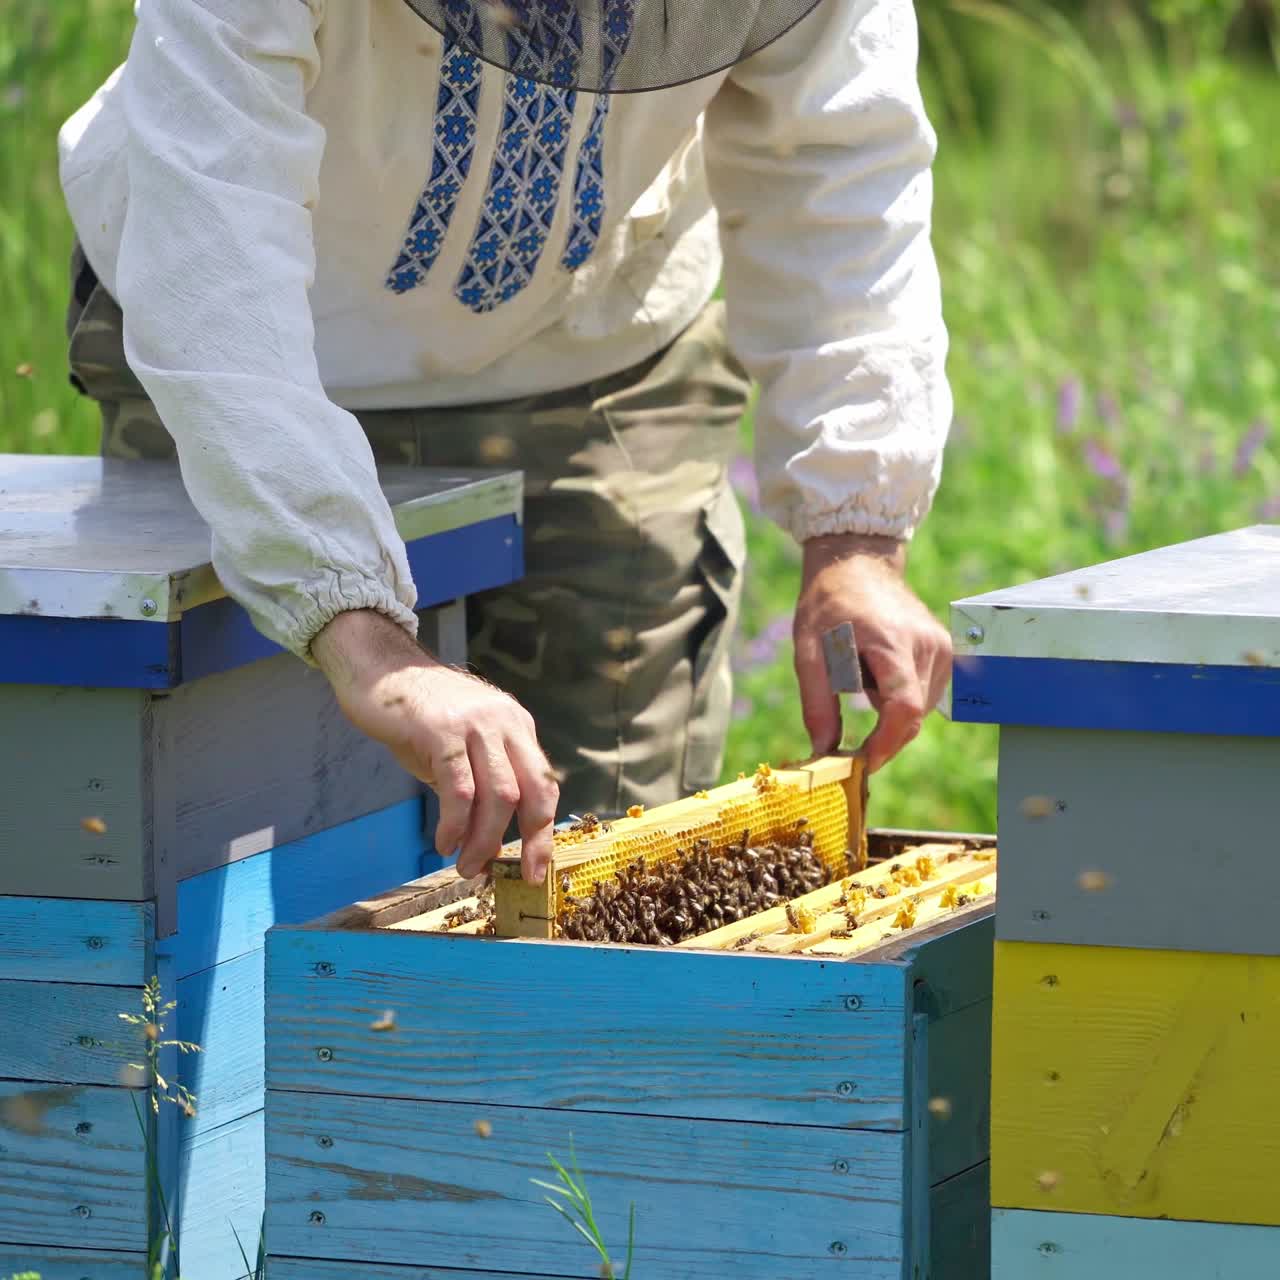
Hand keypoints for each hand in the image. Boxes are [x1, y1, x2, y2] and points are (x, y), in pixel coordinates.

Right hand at [312, 610, 557, 882]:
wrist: (380, 669)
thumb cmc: (418, 714)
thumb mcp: (462, 746)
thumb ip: (480, 783)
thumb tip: (488, 839)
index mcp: (516, 725)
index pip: (544, 783)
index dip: (545, 830)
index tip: (538, 867)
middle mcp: (505, 722)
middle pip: (533, 791)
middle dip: (531, 840)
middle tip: (517, 875)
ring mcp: (475, 725)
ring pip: (499, 796)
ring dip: (484, 840)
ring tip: (467, 866)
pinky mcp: (442, 732)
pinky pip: (459, 789)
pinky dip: (456, 824)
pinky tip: (444, 842)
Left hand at [793, 533, 951, 772]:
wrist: (858, 563)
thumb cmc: (828, 603)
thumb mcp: (809, 651)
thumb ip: (817, 702)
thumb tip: (824, 752)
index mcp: (891, 641)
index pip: (902, 707)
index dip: (884, 744)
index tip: (862, 764)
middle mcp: (927, 644)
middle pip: (912, 716)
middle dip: (881, 738)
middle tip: (849, 746)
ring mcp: (942, 647)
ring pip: (920, 710)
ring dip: (888, 715)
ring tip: (858, 677)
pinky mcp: (946, 650)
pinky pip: (925, 694)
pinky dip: (899, 700)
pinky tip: (876, 673)